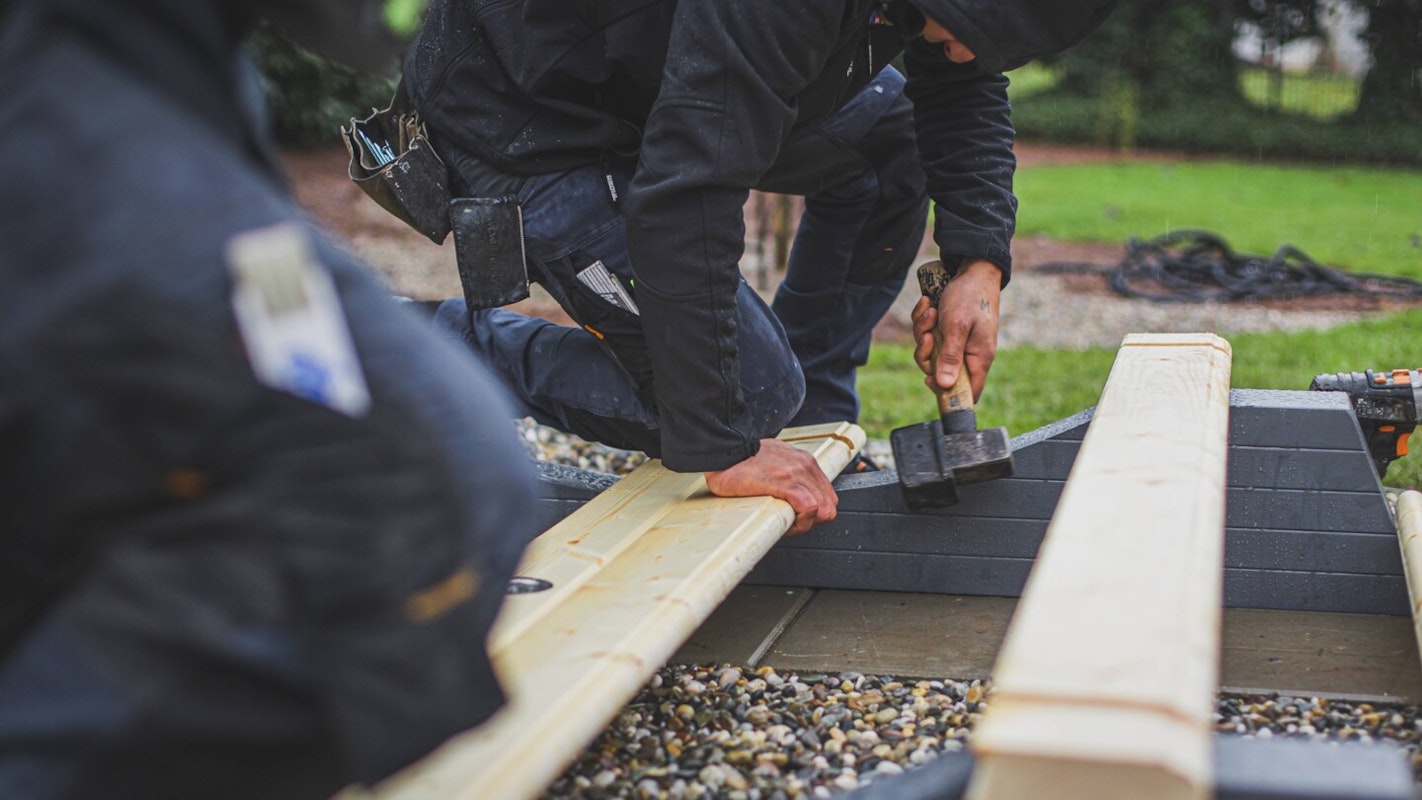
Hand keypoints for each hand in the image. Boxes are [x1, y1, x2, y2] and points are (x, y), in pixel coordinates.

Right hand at [704, 438, 837, 534]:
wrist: (724, 453)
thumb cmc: (740, 462)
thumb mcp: (772, 462)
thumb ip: (785, 476)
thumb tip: (788, 498)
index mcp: (804, 461)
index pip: (826, 495)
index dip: (815, 513)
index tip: (797, 517)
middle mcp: (805, 465)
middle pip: (829, 505)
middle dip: (813, 521)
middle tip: (792, 523)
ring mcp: (797, 473)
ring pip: (824, 510)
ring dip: (806, 523)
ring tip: (787, 524)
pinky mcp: (786, 483)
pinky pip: (810, 508)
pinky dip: (801, 522)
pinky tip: (785, 523)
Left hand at [912, 259, 1001, 400]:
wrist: (972, 269)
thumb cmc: (969, 297)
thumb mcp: (956, 327)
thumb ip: (950, 357)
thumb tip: (944, 386)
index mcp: (978, 358)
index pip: (968, 392)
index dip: (948, 394)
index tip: (930, 381)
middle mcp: (969, 354)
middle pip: (939, 372)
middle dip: (926, 353)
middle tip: (929, 333)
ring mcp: (957, 343)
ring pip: (929, 353)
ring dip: (923, 332)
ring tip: (930, 312)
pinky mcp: (947, 332)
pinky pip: (928, 336)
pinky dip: (924, 321)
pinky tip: (928, 305)